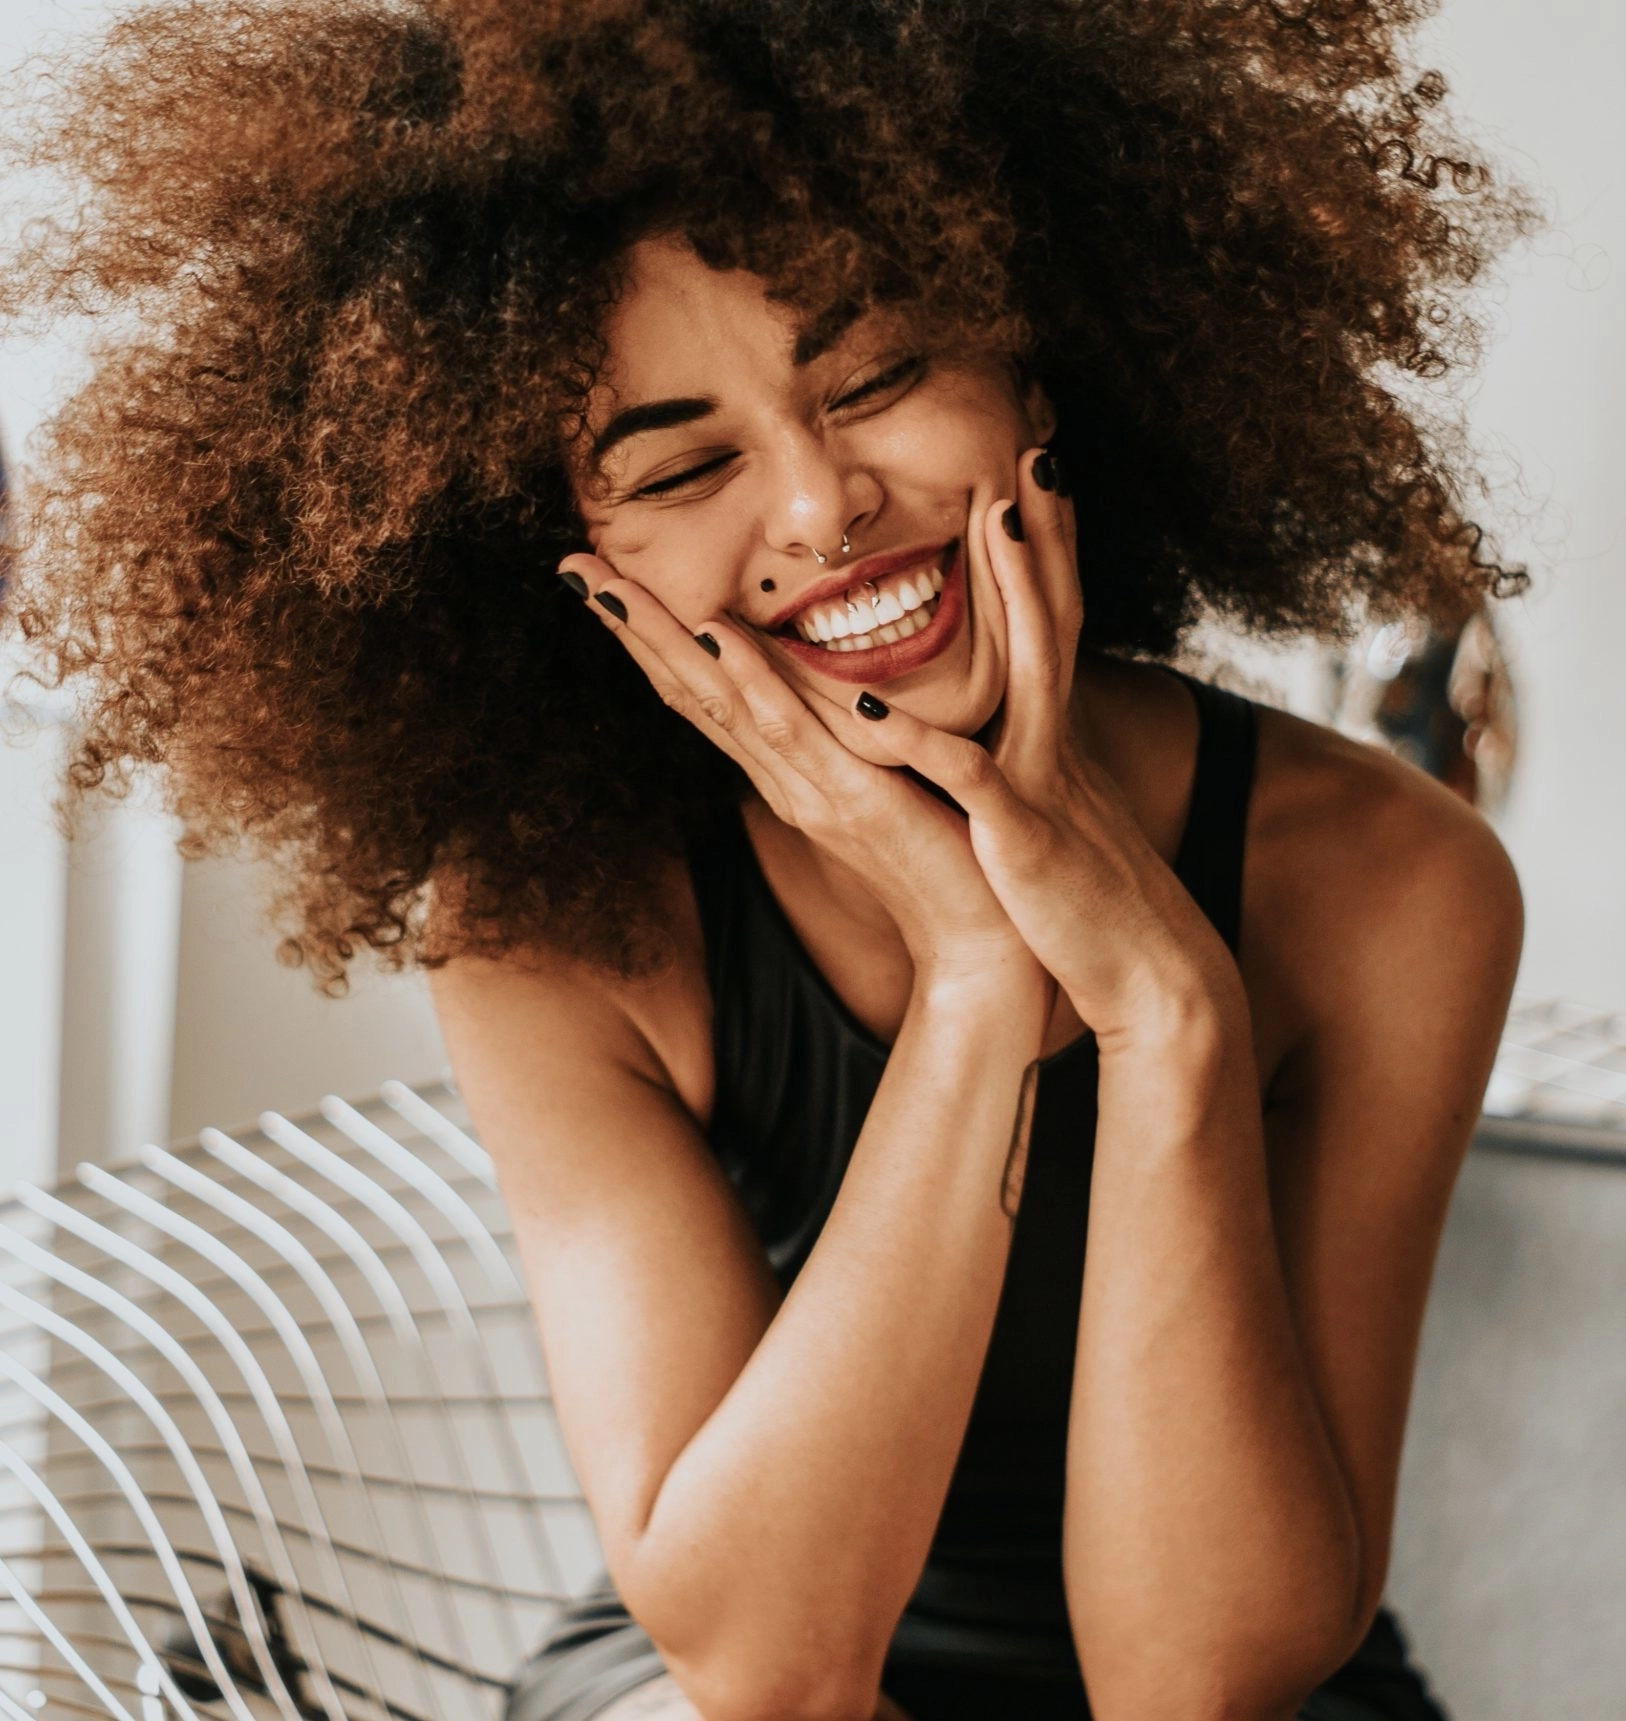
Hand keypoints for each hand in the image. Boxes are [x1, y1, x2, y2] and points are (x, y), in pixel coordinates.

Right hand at [556, 549, 1048, 1000]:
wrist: (981, 939)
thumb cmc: (944, 855)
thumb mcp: (886, 778)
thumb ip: (850, 734)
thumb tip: (829, 681)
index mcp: (787, 769)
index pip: (704, 692)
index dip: (652, 636)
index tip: (605, 578)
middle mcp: (782, 778)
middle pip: (689, 691)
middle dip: (630, 627)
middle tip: (571, 565)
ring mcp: (810, 790)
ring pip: (721, 702)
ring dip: (663, 641)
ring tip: (611, 586)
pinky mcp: (855, 801)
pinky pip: (794, 733)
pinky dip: (752, 682)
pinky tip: (718, 637)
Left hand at [855, 448, 1238, 1046]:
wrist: (1150, 978)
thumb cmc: (1089, 905)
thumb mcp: (1058, 818)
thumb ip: (1031, 768)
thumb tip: (1008, 738)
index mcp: (1053, 739)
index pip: (1053, 626)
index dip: (1046, 553)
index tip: (1033, 481)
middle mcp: (1055, 742)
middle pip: (1057, 617)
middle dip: (1046, 535)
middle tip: (1036, 450)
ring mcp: (1043, 781)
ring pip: (1030, 668)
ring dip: (1017, 591)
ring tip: (995, 518)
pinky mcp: (1021, 834)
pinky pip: (967, 774)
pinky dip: (920, 739)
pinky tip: (874, 701)